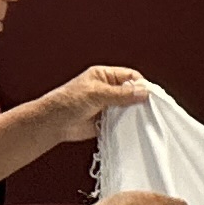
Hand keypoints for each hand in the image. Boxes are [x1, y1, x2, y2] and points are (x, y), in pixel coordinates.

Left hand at [36, 65, 151, 141]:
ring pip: (128, 108)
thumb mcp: (97, 94)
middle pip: (131, 92)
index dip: (141, 85)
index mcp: (104, 76)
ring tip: (141, 120)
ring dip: (133, 114)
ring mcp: (107, 106)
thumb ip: (121, 94)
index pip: (130, 76)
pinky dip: (127, 125)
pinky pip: (122, 122)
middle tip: (149, 109)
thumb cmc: (68, 101)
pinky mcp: (106, 121)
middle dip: (139, 100)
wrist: (53, 124)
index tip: (150, 96)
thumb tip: (144, 92)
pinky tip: (132, 128)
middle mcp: (108, 89)